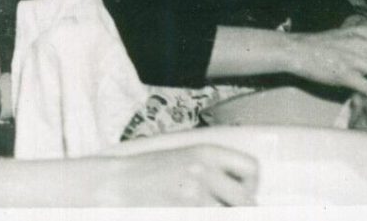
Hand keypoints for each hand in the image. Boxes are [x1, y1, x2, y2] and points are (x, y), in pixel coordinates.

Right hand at [107, 145, 257, 205]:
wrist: (115, 184)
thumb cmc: (149, 172)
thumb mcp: (184, 157)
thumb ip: (213, 170)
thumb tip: (243, 195)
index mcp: (206, 152)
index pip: (252, 168)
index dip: (251, 186)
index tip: (238, 194)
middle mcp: (204, 172)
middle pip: (247, 202)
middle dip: (240, 211)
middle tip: (223, 209)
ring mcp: (194, 196)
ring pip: (227, 215)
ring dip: (221, 214)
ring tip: (205, 209)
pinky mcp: (183, 213)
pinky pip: (209, 218)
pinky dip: (204, 215)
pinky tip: (188, 212)